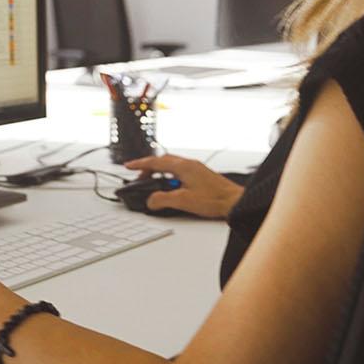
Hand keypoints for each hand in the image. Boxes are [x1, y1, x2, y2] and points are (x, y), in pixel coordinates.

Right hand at [123, 153, 243, 218]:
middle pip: (163, 162)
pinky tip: (171, 187)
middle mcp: (189, 164)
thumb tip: (151, 201)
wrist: (234, 201)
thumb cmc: (214, 199)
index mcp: (183, 167)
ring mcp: (196, 169)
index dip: (140, 164)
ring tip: (153, 184)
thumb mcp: (183, 201)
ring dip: (160, 172)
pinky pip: (179, 171)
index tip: (128, 165)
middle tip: (139, 177)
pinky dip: (169, 176)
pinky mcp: (201, 175)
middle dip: (149, 168)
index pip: (156, 162)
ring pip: (171, 166)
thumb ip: (163, 200)